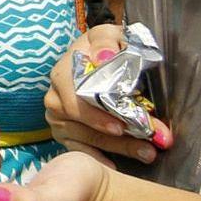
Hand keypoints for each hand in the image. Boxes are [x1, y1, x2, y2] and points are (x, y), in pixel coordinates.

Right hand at [47, 24, 172, 163]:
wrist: (91, 57)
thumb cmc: (102, 48)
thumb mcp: (105, 34)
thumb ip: (106, 40)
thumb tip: (105, 57)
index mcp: (62, 73)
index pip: (74, 100)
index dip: (97, 116)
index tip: (122, 126)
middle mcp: (54, 98)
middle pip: (82, 125)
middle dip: (117, 139)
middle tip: (146, 147)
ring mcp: (56, 119)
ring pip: (85, 140)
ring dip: (117, 150)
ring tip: (147, 154)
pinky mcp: (62, 133)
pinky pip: (79, 150)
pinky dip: (99, 159)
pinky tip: (118, 166)